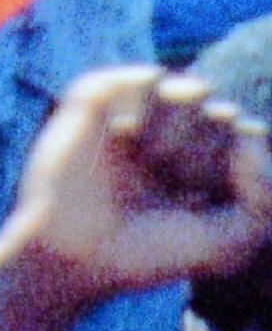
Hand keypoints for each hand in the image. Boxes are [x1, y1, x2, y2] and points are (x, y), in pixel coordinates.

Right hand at [0, 68, 271, 313]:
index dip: (237, 168)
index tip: (203, 203)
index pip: (250, 136)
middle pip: (223, 114)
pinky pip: (146, 78)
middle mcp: (176, 133)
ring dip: (176, 132)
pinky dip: (144, 105)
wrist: (79, 251)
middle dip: (204, 155)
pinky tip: (125, 134)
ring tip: (147, 159)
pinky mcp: (101, 100)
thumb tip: (247, 136)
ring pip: (190, 90)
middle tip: (169, 185)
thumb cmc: (150, 252)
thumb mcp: (228, 243)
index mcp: (208, 164)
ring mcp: (139, 113)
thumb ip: (264, 200)